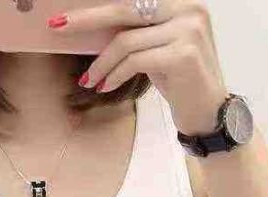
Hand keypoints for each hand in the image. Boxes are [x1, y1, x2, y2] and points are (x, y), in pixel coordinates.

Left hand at [48, 0, 228, 133]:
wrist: (209, 113)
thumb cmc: (181, 82)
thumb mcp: (157, 49)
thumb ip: (135, 33)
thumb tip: (94, 27)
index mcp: (181, 2)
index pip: (131, 0)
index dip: (98, 6)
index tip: (68, 15)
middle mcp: (188, 9)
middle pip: (124, 9)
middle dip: (87, 19)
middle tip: (58, 28)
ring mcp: (188, 30)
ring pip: (126, 41)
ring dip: (101, 63)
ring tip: (89, 80)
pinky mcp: (183, 54)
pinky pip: (135, 61)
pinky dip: (114, 74)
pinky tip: (105, 86)